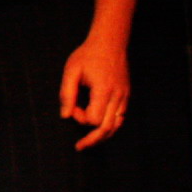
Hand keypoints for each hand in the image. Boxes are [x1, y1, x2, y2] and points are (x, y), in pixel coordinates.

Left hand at [59, 36, 129, 150]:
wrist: (110, 43)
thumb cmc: (88, 56)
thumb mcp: (71, 71)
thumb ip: (67, 94)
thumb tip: (65, 116)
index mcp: (104, 90)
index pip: (94, 119)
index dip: (81, 117)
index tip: (73, 107)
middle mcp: (118, 96)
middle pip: (107, 127)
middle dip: (92, 138)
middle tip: (79, 147)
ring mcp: (124, 97)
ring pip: (117, 125)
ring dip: (103, 135)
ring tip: (89, 143)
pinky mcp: (126, 96)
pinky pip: (120, 117)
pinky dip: (110, 126)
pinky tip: (100, 129)